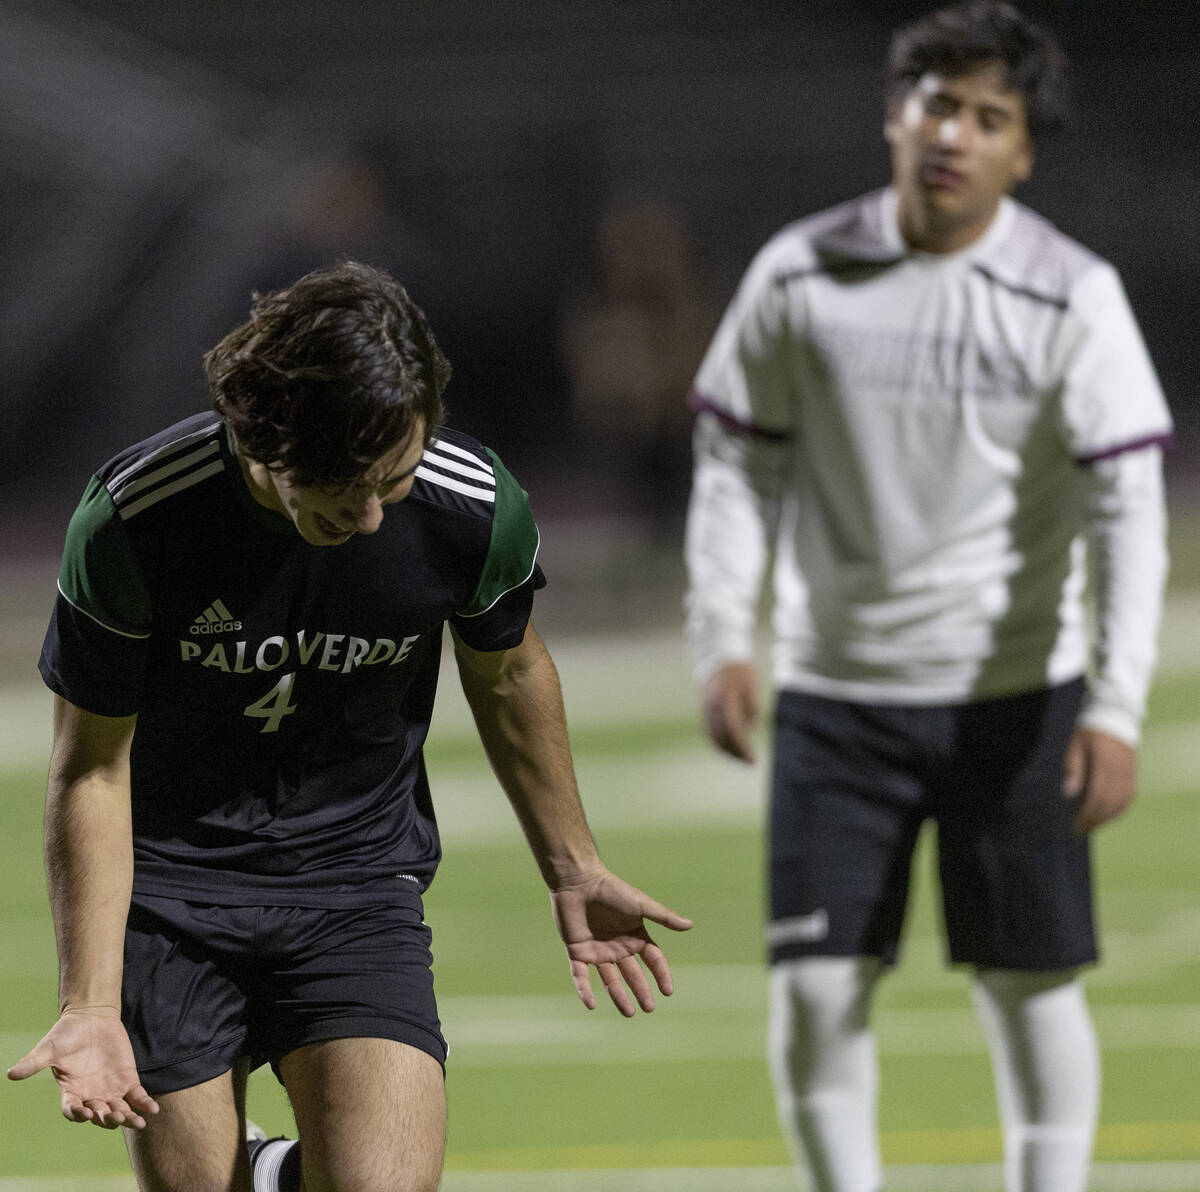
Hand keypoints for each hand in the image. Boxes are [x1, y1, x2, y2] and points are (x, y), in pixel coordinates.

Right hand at [7, 1007, 158, 1128]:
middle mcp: (90, 1095)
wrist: (91, 1018)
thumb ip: (33, 1063)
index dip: (78, 1113)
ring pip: (119, 1110)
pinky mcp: (127, 1079)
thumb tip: (10, 1074)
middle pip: (98, 1114)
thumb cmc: (66, 1034)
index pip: (73, 1110)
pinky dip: (144, 1104)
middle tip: (113, 1118)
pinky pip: (137, 1097)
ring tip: (137, 1123)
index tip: (85, 1111)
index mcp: (71, 1091)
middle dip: (106, 1118)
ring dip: (127, 1117)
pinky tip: (153, 1110)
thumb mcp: (49, 1048)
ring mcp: (110, 1089)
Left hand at [550, 867, 692, 1015]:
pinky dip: (584, 991)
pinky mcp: (577, 952)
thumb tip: (690, 925)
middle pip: (632, 974)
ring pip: (609, 980)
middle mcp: (617, 946)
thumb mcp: (640, 904)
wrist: (579, 881)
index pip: (652, 959)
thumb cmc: (612, 890)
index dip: (661, 974)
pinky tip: (591, 1004)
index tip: (668, 991)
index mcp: (635, 935)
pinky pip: (581, 976)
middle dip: (641, 991)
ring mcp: (597, 951)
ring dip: (618, 996)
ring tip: (629, 1013)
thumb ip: (663, 917)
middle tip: (648, 1007)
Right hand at [701, 661, 758, 762]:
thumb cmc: (740, 672)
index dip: (742, 746)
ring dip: (727, 751)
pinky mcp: (705, 711)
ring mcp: (706, 709)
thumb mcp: (751, 687)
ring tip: (741, 760)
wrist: (719, 658)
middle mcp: (712, 706)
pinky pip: (709, 732)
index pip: (733, 729)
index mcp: (725, 699)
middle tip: (750, 764)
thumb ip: (751, 709)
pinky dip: (718, 743)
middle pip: (722, 736)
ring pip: (714, 736)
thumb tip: (750, 731)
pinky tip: (730, 751)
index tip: (752, 759)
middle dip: (736, 753)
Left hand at [1062, 727, 1136, 831]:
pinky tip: (1108, 817)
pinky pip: (1129, 797)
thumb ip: (1073, 769)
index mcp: (1104, 763)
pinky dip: (1119, 810)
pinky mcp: (1133, 775)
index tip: (1075, 824)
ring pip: (1121, 802)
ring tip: (1092, 827)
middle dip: (1095, 818)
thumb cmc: (1088, 734)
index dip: (1087, 812)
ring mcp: (1129, 773)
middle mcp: (1120, 770)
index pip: (1097, 794)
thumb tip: (1067, 794)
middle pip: (1109, 802)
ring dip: (1107, 817)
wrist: (1113, 719)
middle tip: (1080, 830)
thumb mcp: (1075, 746)